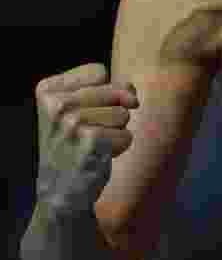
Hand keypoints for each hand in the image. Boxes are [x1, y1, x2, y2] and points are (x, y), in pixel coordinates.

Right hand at [34, 63, 137, 213]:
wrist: (59, 189)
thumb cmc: (75, 142)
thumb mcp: (82, 107)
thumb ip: (111, 89)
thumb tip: (133, 98)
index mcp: (47, 90)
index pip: (99, 72)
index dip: (102, 92)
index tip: (83, 111)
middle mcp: (56, 106)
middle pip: (116, 91)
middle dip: (113, 112)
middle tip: (89, 131)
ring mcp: (72, 124)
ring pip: (124, 114)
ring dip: (116, 130)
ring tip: (93, 144)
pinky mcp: (90, 143)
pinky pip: (126, 135)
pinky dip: (119, 146)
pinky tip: (97, 156)